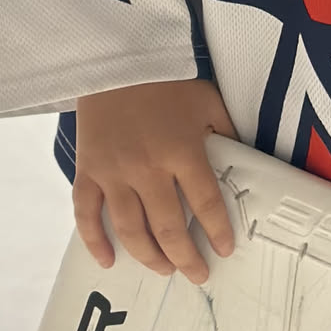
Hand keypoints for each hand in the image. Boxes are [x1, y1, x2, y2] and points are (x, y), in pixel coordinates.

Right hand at [72, 78, 238, 284]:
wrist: (118, 55)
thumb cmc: (167, 79)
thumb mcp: (208, 100)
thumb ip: (225, 133)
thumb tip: (243, 161)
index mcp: (182, 149)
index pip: (205, 202)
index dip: (217, 231)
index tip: (223, 250)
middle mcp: (148, 167)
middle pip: (168, 227)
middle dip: (185, 257)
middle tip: (196, 274)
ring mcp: (114, 171)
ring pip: (130, 229)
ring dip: (148, 256)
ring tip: (164, 269)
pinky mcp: (88, 169)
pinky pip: (87, 214)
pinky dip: (95, 241)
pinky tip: (108, 260)